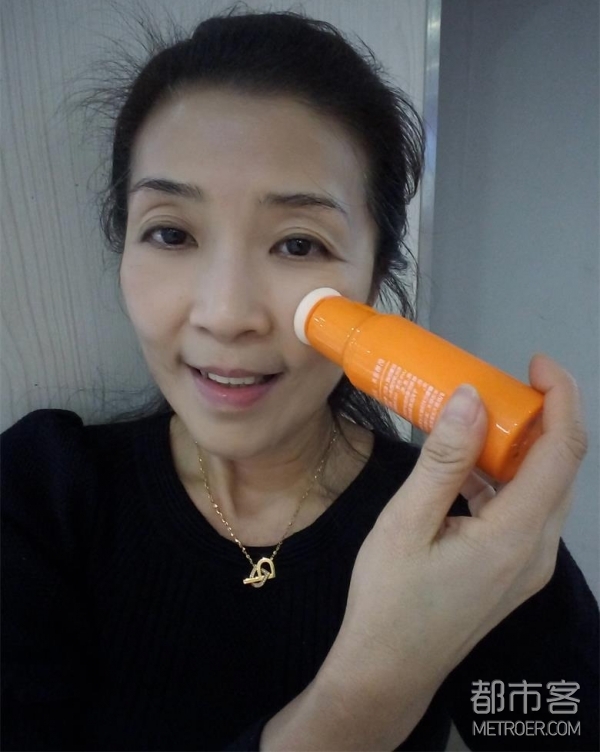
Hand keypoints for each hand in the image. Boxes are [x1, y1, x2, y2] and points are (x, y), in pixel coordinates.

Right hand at [328, 354, 587, 695]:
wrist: (386, 672)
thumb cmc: (390, 599)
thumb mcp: (406, 522)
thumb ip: (443, 460)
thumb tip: (472, 398)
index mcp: (517, 535)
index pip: (561, 452)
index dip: (561, 399)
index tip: (537, 363)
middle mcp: (538, 549)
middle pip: (560, 468)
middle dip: (543, 417)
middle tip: (501, 385)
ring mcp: (530, 566)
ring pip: (544, 489)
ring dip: (521, 448)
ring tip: (479, 420)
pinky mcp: (515, 573)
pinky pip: (525, 512)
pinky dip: (506, 479)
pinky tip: (467, 470)